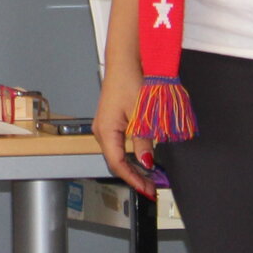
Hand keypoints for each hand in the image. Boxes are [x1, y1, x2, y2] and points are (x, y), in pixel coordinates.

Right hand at [93, 70, 156, 198]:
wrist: (125, 62)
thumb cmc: (129, 82)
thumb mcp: (141, 116)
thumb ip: (143, 142)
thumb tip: (147, 162)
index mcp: (105, 131)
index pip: (118, 164)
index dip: (133, 179)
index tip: (147, 189)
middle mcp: (101, 131)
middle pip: (116, 162)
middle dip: (133, 176)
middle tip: (151, 188)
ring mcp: (105, 127)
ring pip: (118, 155)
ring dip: (132, 167)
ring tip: (148, 177)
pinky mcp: (111, 123)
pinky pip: (119, 145)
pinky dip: (130, 155)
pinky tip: (141, 159)